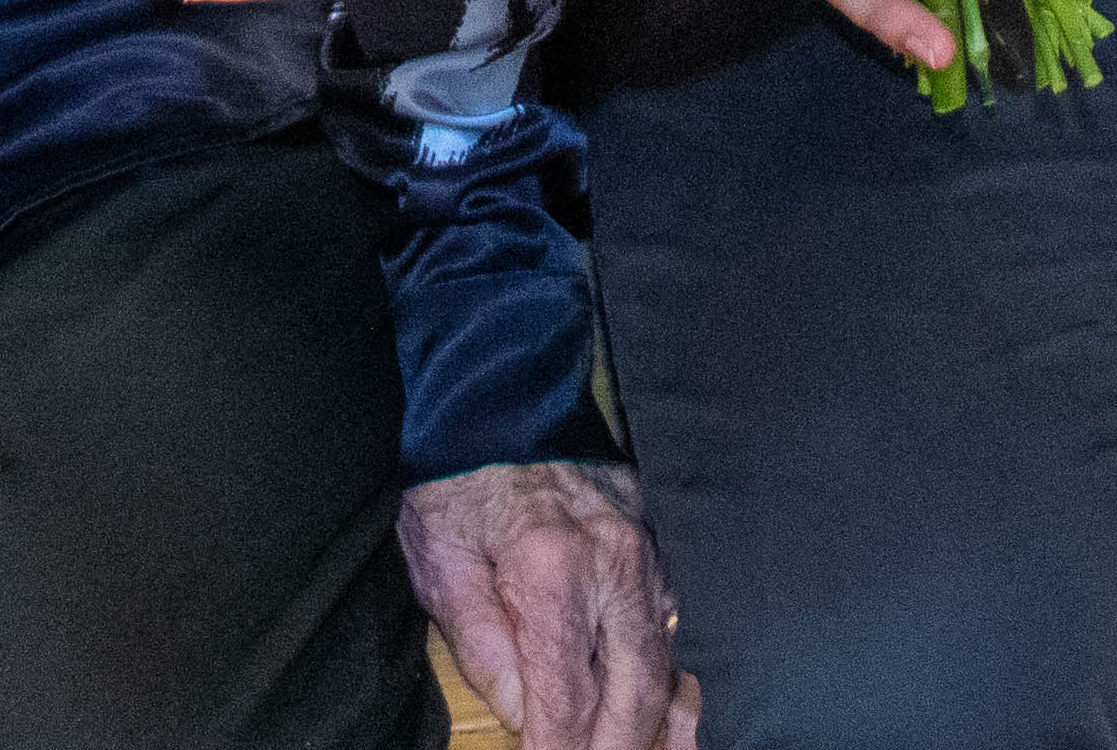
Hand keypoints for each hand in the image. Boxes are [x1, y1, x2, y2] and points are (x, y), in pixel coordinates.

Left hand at [401, 459, 693, 749]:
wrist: (500, 401)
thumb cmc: (457, 485)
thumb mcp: (440, 563)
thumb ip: (482, 644)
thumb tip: (522, 712)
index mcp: (552, 570)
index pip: (568, 695)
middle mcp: (615, 564)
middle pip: (635, 687)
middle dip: (619, 747)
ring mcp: (647, 553)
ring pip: (668, 659)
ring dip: (659, 720)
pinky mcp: (658, 543)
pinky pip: (676, 622)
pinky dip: (674, 673)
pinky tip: (670, 711)